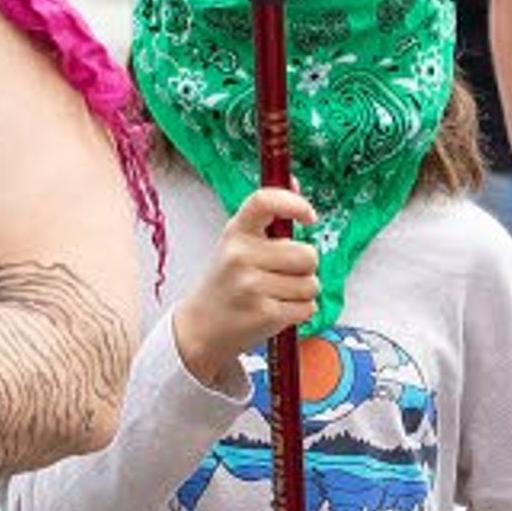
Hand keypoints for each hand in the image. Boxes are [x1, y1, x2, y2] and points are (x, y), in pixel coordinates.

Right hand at [172, 186, 318, 387]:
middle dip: (305, 267)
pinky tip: (277, 311)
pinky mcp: (263, 314)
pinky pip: (307, 307)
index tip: (310, 216)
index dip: (294, 204)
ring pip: (311, 283)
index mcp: (236, 231)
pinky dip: (300, 311)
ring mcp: (251, 285)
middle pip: (307, 254)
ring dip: (303, 292)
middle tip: (282, 274)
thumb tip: (296, 182)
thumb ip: (269, 215)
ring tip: (276, 295)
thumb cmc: (225, 282)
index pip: (265, 201)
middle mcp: (240, 255)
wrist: (199, 328)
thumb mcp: (237, 243)